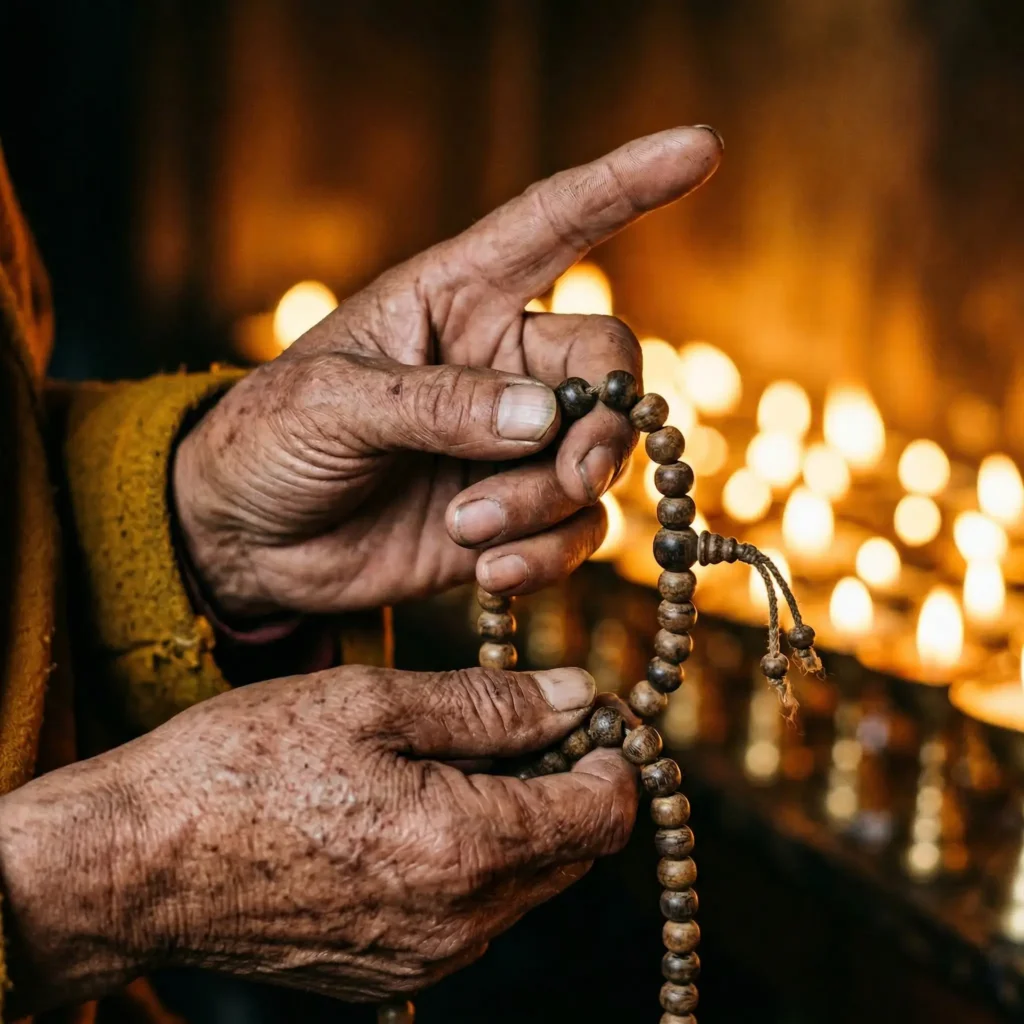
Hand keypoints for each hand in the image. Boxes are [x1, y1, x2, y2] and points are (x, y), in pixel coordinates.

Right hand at [0, 664, 635, 1011]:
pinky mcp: (390, 972)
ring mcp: (425, 958)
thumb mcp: (372, 702)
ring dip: (524, 821)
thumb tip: (578, 697)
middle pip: (574, 854)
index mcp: (463, 847)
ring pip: (527, 885)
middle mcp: (459, 922)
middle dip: (572, 784)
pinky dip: (477, 859)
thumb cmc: (244, 765)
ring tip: (464, 760)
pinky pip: (473, 915)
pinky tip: (422, 810)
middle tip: (530, 724)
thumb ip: (490, 706)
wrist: (137, 863)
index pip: (603, 815)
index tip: (593, 715)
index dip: (614, 757)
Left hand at [173, 126, 721, 615]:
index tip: (699, 147)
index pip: (554, 225)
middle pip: (609, 365)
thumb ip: (437, 404)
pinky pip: (575, 531)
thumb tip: (544, 417)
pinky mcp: (513, 514)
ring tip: (469, 526)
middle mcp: (501, 364)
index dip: (629, 185)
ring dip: (552, 502)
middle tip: (573, 470)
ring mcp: (512, 444)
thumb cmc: (273, 441)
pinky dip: (546, 554)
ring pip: (597, 460)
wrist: (251, 540)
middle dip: (606, 423)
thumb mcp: (332, 405)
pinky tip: (489, 571)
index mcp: (455, 298)